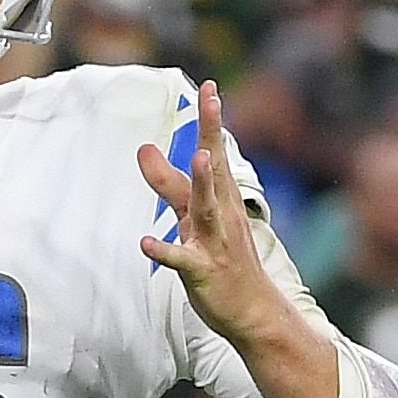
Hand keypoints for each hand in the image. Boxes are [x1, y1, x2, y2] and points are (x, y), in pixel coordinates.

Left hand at [138, 79, 339, 397]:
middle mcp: (221, 214)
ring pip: (206, 208)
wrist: (253, 311)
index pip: (216, 151)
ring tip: (198, 156)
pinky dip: (164, 251)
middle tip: (209, 99)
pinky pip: (181, 260)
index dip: (212, 120)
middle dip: (211, 133)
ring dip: (202, 182)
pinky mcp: (202, 271)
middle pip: (214, 169)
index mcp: (222, 199)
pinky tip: (145, 243)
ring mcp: (214, 242)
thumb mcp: (195, 216)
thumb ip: (168, 183)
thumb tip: (144, 148)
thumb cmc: (223, 259)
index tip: (208, 86)